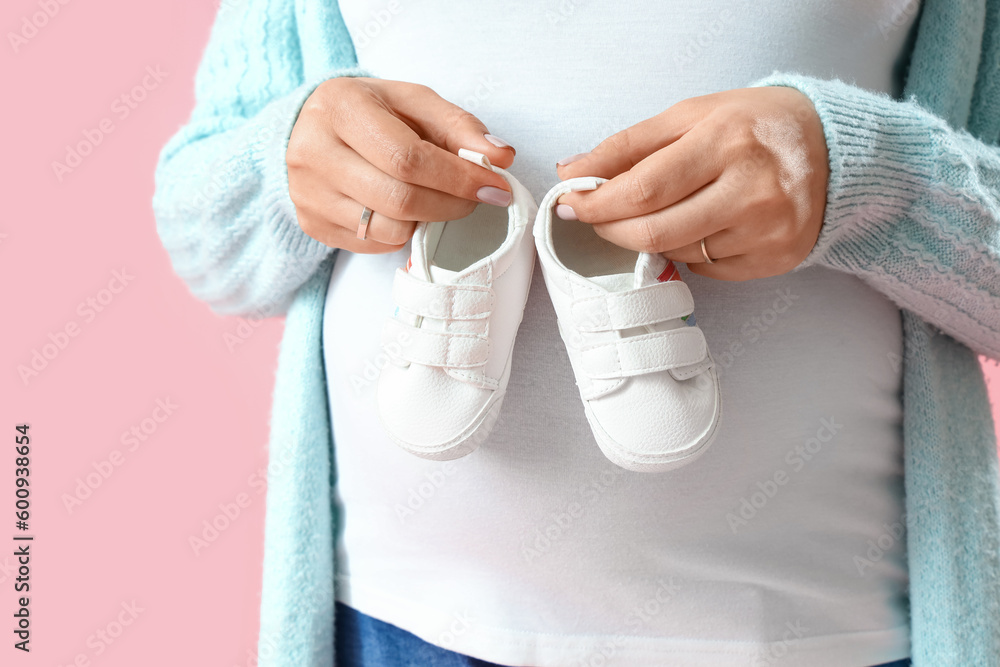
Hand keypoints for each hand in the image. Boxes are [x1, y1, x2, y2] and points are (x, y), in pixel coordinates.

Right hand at [287, 77, 515, 252]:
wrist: (312, 129)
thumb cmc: (372, 112)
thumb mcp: (414, 103)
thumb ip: (459, 126)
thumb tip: (501, 157)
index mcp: (340, 108)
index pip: (408, 158)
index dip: (459, 178)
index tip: (495, 187)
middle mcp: (313, 152)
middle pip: (400, 199)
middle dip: (451, 204)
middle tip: (475, 198)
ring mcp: (307, 194)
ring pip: (389, 229)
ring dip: (427, 220)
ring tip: (435, 198)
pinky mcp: (312, 224)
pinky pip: (375, 245)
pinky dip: (402, 232)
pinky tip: (404, 208)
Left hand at [554, 86, 828, 279]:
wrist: (833, 149)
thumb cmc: (753, 125)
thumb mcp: (692, 115)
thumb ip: (629, 144)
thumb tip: (572, 171)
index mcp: (726, 140)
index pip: (643, 188)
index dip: (597, 202)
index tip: (569, 203)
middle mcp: (752, 189)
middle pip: (655, 231)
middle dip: (610, 228)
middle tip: (593, 218)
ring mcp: (767, 230)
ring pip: (677, 253)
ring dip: (651, 238)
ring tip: (658, 212)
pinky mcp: (776, 258)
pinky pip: (707, 270)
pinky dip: (688, 252)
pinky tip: (699, 226)